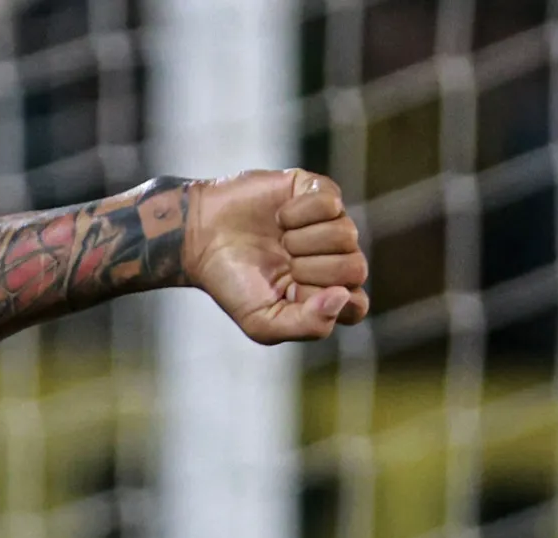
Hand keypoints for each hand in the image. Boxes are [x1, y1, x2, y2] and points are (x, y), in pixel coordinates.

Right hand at [182, 168, 370, 342]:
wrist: (201, 238)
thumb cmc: (230, 282)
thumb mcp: (261, 322)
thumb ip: (306, 325)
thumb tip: (343, 296)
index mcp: (324, 294)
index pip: (356, 306)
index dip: (329, 304)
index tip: (295, 295)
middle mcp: (334, 258)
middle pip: (356, 269)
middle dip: (312, 270)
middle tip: (283, 265)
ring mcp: (331, 224)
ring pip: (347, 235)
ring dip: (303, 240)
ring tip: (279, 240)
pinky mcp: (320, 192)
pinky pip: (331, 203)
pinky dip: (299, 213)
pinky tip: (279, 217)